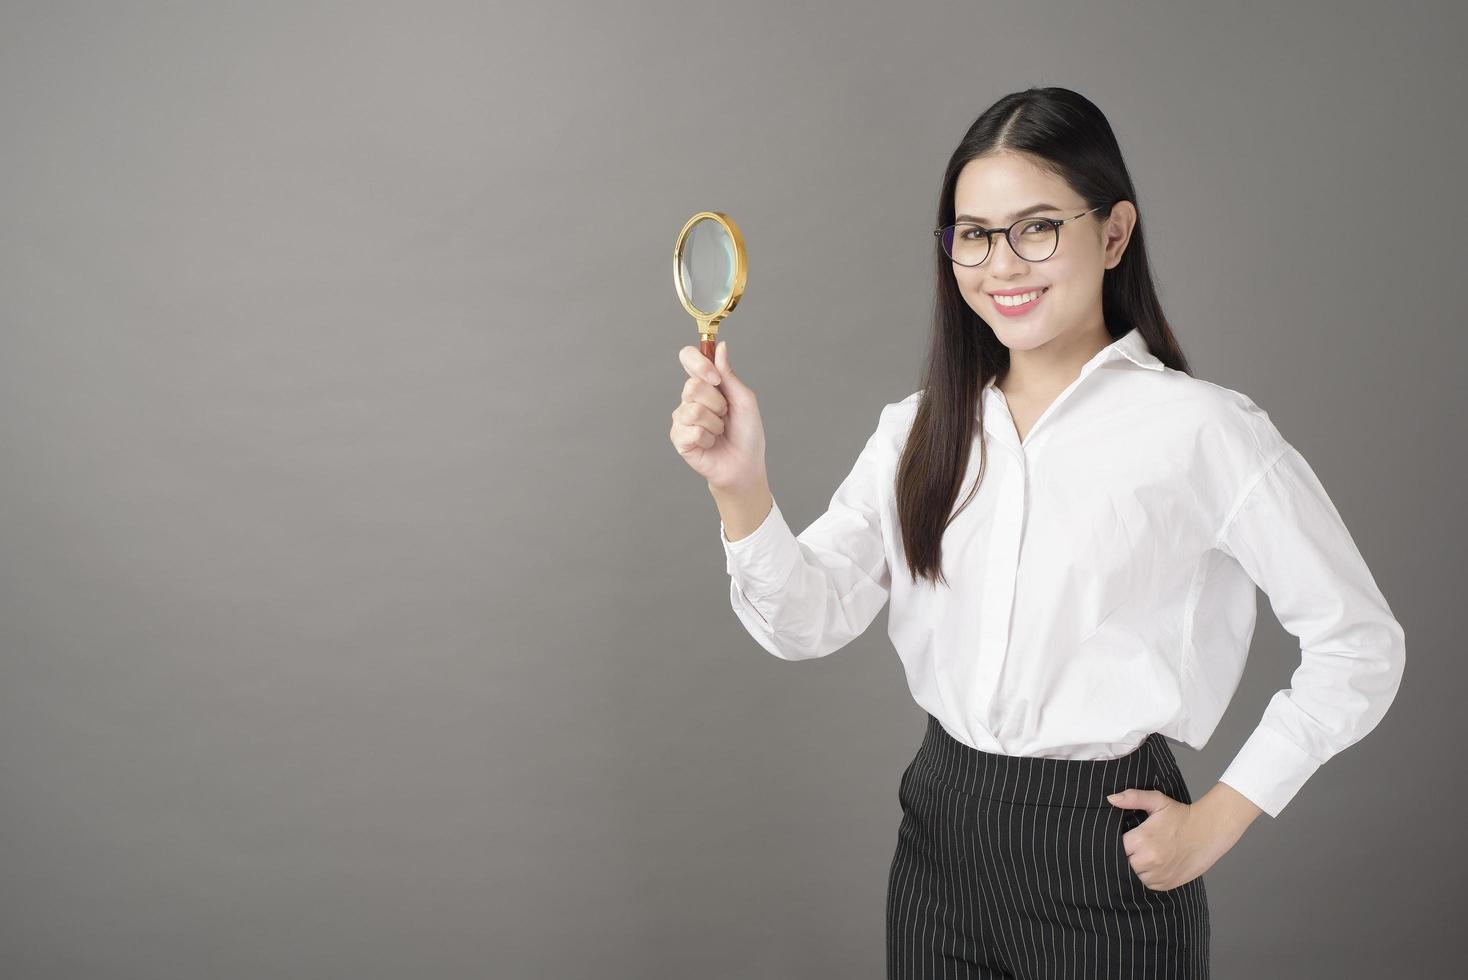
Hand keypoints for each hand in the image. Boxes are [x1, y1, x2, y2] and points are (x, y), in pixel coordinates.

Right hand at [669, 340, 768, 491]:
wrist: (744, 464)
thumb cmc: (746, 433)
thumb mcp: (744, 400)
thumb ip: (729, 375)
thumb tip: (720, 346)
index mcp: (705, 384)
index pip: (688, 358)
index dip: (698, 363)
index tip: (715, 378)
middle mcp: (689, 398)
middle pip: (692, 386)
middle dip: (716, 403)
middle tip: (725, 415)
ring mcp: (681, 418)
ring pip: (693, 411)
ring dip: (715, 424)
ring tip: (719, 431)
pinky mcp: (678, 438)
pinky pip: (693, 431)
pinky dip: (709, 439)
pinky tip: (710, 443)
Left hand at [1105, 788, 1231, 891]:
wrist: (1209, 832)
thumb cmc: (1181, 816)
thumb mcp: (1157, 801)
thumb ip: (1132, 798)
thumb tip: (1111, 799)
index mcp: (1143, 839)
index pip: (1115, 846)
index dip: (1118, 842)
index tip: (1126, 837)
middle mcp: (1149, 860)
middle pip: (1123, 862)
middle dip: (1126, 855)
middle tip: (1136, 845)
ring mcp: (1159, 874)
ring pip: (1134, 875)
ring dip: (1135, 867)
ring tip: (1144, 854)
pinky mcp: (1167, 884)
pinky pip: (1147, 884)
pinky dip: (1147, 876)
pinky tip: (1153, 864)